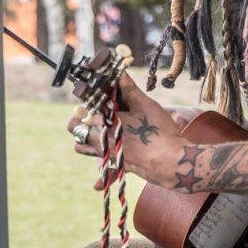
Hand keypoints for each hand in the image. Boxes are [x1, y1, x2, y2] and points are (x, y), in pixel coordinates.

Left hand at [65, 73, 186, 187]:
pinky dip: (100, 172)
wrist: (173, 162)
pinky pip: (103, 171)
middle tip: (94, 110)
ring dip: (85, 138)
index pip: (83, 108)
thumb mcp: (145, 105)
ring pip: (82, 148)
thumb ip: (129, 89)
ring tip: (98, 128)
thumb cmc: (159, 132)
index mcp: (103, 123)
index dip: (87, 97)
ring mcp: (107, 155)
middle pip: (74, 128)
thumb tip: (119, 72)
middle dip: (80, 118)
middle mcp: (100, 141)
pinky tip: (100, 174)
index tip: (94, 91)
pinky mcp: (117, 166)